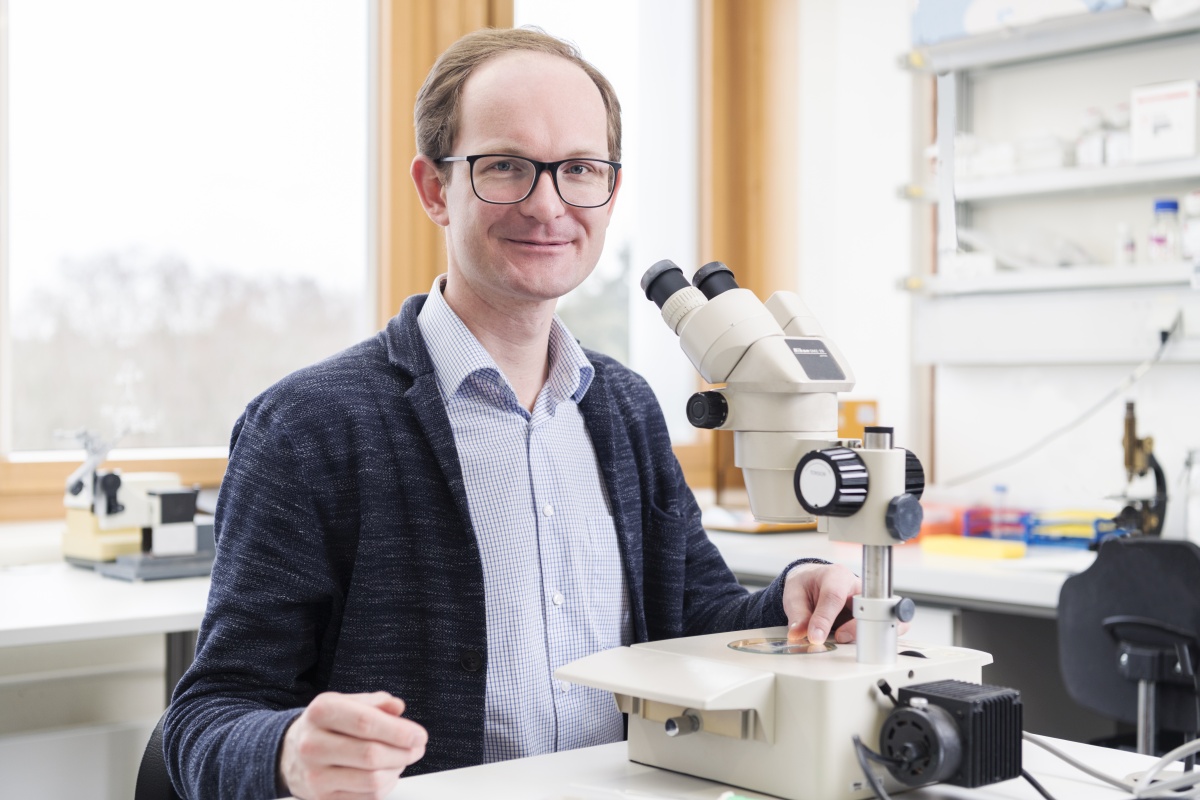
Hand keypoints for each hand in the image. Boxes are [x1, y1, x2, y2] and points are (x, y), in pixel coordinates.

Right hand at [279, 691, 427, 799]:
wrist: (289, 753)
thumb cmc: (326, 725)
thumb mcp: (346, 703)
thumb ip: (375, 703)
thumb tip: (398, 708)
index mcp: (321, 712)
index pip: (365, 723)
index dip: (398, 731)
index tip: (419, 735)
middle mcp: (313, 745)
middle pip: (371, 754)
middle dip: (403, 752)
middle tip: (418, 747)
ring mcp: (315, 776)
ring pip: (372, 780)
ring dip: (397, 770)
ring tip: (402, 759)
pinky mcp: (322, 799)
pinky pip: (367, 797)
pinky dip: (386, 785)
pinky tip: (387, 772)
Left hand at [782, 563, 859, 645]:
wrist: (813, 583)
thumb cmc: (806, 585)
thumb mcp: (794, 595)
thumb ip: (798, 615)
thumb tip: (798, 634)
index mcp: (836, 576)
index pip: (834, 597)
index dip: (825, 619)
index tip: (815, 637)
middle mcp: (855, 589)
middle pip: (859, 612)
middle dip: (847, 630)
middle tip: (830, 640)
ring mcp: (863, 605)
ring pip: (865, 625)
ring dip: (848, 637)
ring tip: (830, 639)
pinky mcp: (864, 619)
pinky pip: (862, 633)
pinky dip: (849, 639)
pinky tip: (835, 639)